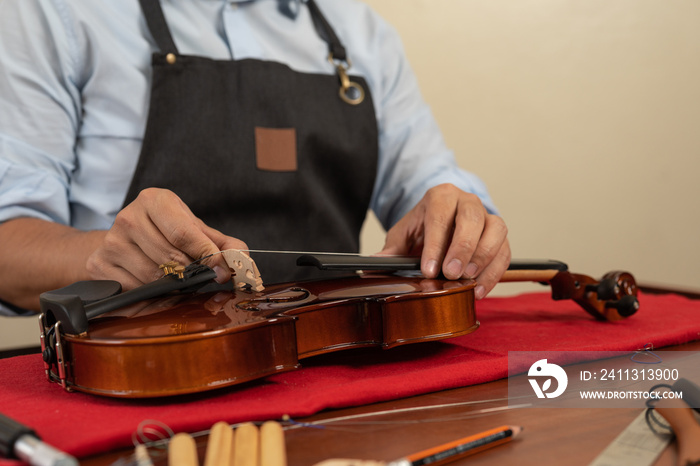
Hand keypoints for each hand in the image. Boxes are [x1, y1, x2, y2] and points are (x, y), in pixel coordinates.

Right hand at [86, 188, 245, 289]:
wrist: (125, 240)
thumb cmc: (167, 233)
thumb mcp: (197, 230)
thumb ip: (224, 244)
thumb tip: (240, 260)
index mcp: (155, 200)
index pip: (184, 233)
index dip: (206, 255)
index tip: (220, 268)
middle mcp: (128, 217)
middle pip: (170, 258)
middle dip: (192, 273)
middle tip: (199, 276)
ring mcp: (111, 241)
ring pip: (153, 277)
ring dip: (173, 286)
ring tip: (178, 279)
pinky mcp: (99, 265)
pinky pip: (135, 291)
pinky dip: (152, 296)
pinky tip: (156, 287)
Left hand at [379, 184, 509, 298]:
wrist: (442, 221)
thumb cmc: (423, 227)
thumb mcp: (404, 234)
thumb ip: (392, 249)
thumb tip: (377, 262)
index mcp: (441, 196)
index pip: (439, 216)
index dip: (435, 244)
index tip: (428, 269)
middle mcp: (467, 202)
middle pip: (472, 218)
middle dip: (463, 248)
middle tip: (451, 273)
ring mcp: (487, 217)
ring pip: (496, 230)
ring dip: (483, 257)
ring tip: (468, 279)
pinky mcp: (500, 236)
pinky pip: (505, 250)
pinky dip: (495, 272)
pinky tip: (479, 289)